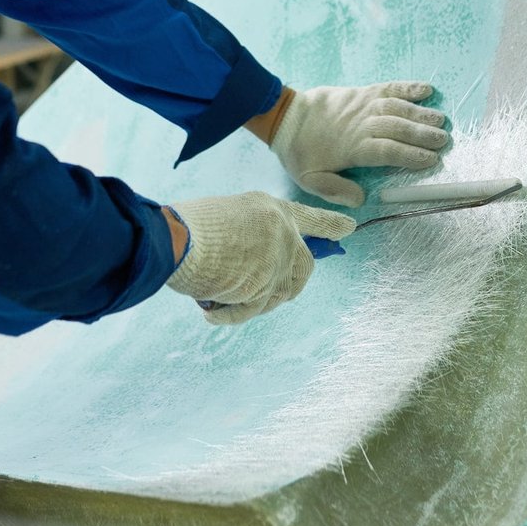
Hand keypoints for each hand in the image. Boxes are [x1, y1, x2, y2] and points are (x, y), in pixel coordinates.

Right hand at [164, 192, 355, 324]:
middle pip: (304, 267)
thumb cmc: (189, 227)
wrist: (177, 239)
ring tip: (222, 296)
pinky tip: (211, 314)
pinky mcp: (264, 286)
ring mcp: (277, 260)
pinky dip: (230, 315)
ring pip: (278, 293)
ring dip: (251, 301)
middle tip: (270, 290)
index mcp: (272, 209)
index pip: (311, 217)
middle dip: (290, 283)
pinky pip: (253, 310)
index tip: (349, 228)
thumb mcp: (229, 216)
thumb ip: (252, 235)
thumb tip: (255, 263)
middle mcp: (283, 233)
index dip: (330, 224)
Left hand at [271, 81, 449, 206]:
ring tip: (441, 120)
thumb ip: (335, 191)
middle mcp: (362, 124)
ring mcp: (363, 105)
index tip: (432, 160)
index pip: (388, 151)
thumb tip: (361, 199)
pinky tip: (427, 89)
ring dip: (421, 113)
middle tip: (445, 140)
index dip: (411, 155)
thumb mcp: (310, 180)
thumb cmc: (300, 152)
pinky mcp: (361, 92)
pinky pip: (388, 87)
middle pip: (398, 128)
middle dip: (423, 134)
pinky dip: (408, 87)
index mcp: (353, 148)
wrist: (286, 117)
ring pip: (397, 107)